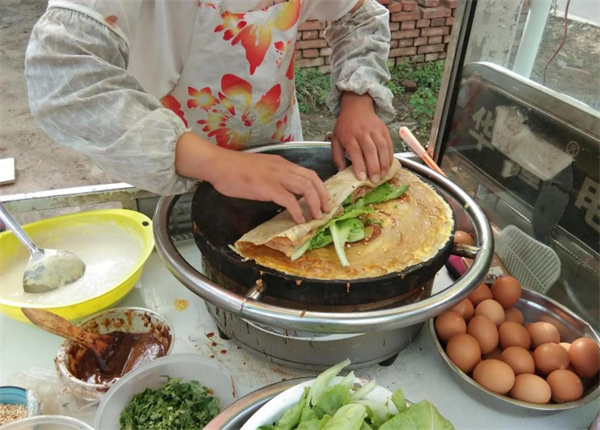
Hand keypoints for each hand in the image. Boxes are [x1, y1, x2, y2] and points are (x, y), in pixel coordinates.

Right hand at [175, 133, 330, 223]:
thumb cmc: (233, 168)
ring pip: (305, 188)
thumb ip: (273, 176)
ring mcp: (275, 177)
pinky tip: (299, 219)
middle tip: (326, 210)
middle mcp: (282, 168)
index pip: (308, 173)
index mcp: (282, 164)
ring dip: (314, 204)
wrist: (218, 164)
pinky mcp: (267, 187)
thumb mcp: (260, 168)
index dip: (319, 187)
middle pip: (312, 179)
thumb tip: (281, 191)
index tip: (323, 200)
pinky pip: (289, 200)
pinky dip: (298, 211)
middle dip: (322, 196)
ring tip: (317, 217)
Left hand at [331, 92, 392, 182]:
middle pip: (370, 150)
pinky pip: (389, 144)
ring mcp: (375, 130)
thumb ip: (337, 156)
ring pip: (382, 147)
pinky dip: (390, 156)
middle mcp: (363, 132)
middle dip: (373, 167)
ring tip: (383, 175)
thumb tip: (342, 171)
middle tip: (375, 180)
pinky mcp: (384, 129)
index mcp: (349, 135)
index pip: (355, 151)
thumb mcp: (336, 139)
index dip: (359, 165)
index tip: (362, 178)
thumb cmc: (345, 126)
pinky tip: (388, 166)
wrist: (356, 107)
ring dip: (384, 163)